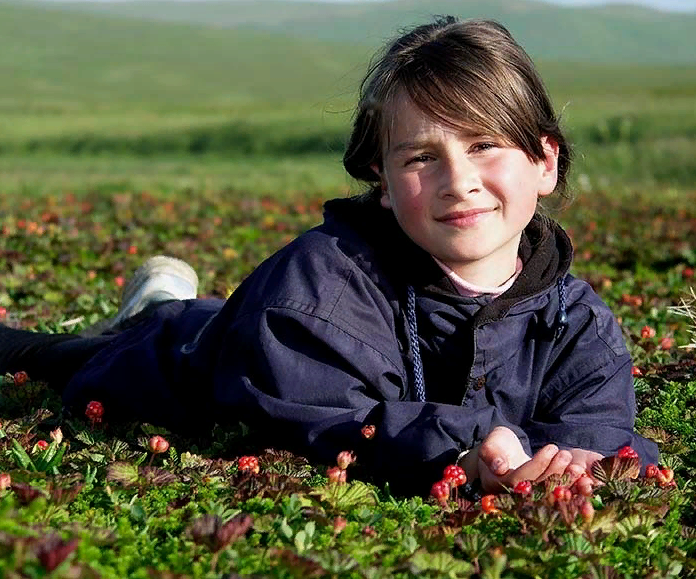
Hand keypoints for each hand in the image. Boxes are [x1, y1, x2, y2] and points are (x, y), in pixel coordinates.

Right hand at [460, 427, 603, 492]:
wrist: (503, 456)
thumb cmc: (497, 447)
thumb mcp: (492, 443)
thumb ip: (491, 452)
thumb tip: (498, 466)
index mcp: (498, 485)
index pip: (521, 478)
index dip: (538, 464)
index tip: (552, 448)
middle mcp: (513, 498)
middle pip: (537, 488)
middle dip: (555, 472)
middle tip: (566, 455)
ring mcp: (529, 501)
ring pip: (549, 494)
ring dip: (565, 480)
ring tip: (574, 463)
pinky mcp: (542, 500)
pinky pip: (558, 496)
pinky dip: (572, 490)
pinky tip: (584, 479)